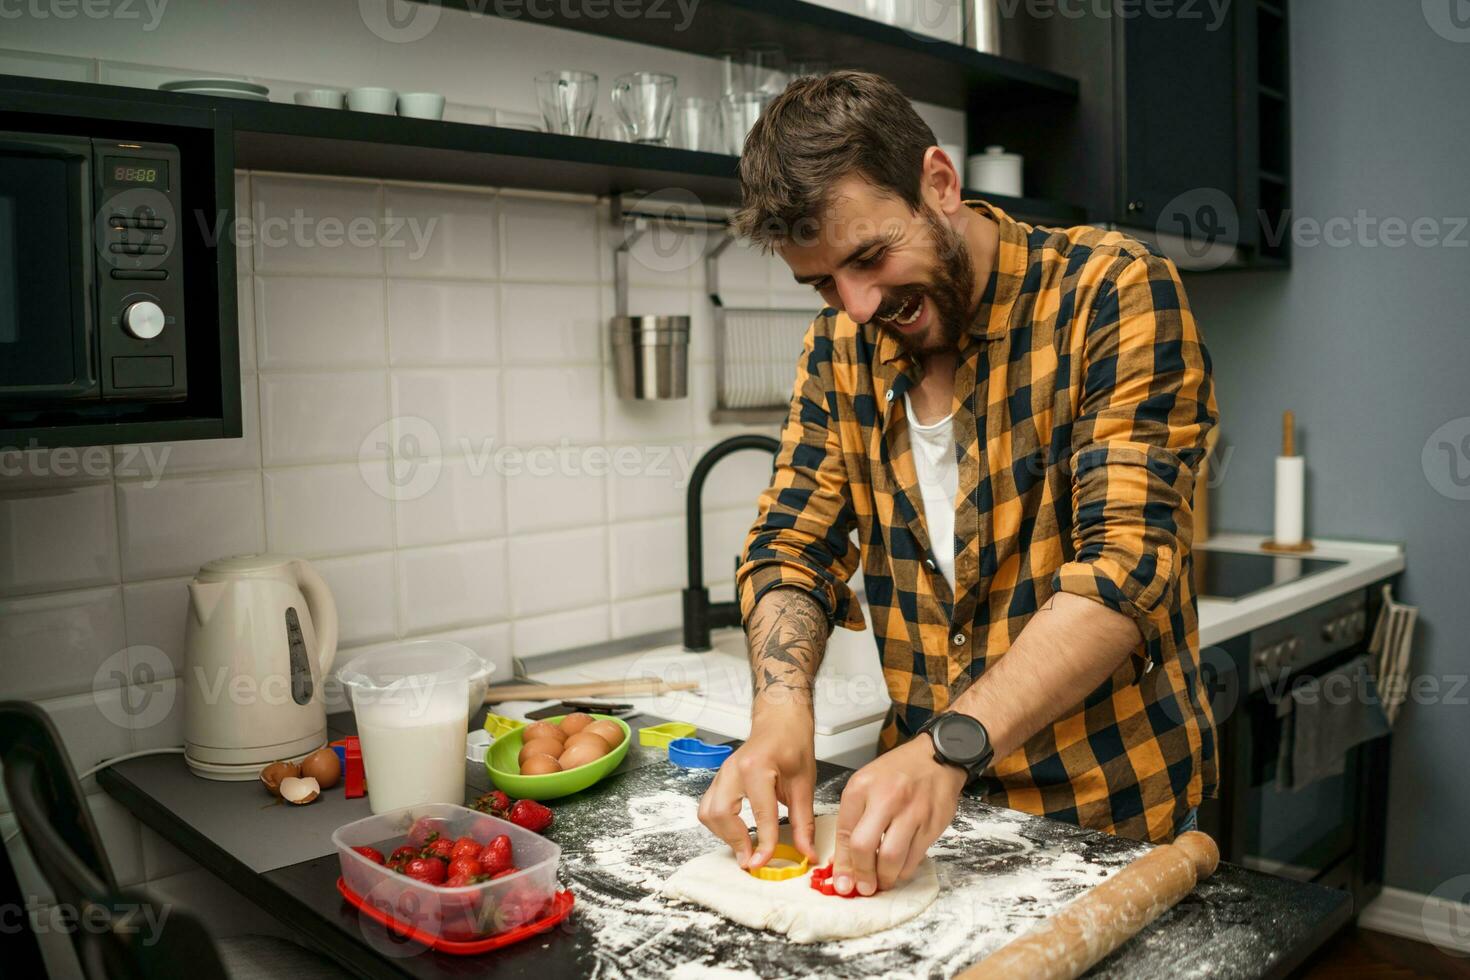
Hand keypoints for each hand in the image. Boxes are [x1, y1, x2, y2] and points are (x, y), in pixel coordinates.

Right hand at [697, 703, 817, 868]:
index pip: (760, 814)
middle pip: (720, 814)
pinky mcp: (719, 779)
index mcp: (757, 767)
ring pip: (708, 813)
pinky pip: (709, 807)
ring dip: (724, 834)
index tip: (764, 862)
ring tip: (744, 846)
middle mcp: (733, 769)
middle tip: (751, 859)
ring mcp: (722, 773)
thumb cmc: (792, 745)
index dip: (764, 843)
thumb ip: (804, 822)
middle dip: (734, 841)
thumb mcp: (804, 784)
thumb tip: (807, 852)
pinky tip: (737, 832)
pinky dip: (720, 825)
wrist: (780, 722)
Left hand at [830, 735, 965, 895]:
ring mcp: (912, 812)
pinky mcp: (932, 824)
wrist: (937, 757)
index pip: (846, 832)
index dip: (842, 863)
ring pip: (892, 859)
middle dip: (862, 875)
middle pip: (865, 848)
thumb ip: (854, 817)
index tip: (842, 882)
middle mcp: (886, 798)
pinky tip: (899, 869)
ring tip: (881, 881)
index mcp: (862, 787)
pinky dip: (904, 870)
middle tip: (862, 887)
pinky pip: (915, 858)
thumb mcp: (866, 784)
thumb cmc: (898, 772)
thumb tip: (845, 858)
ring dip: (885, 878)